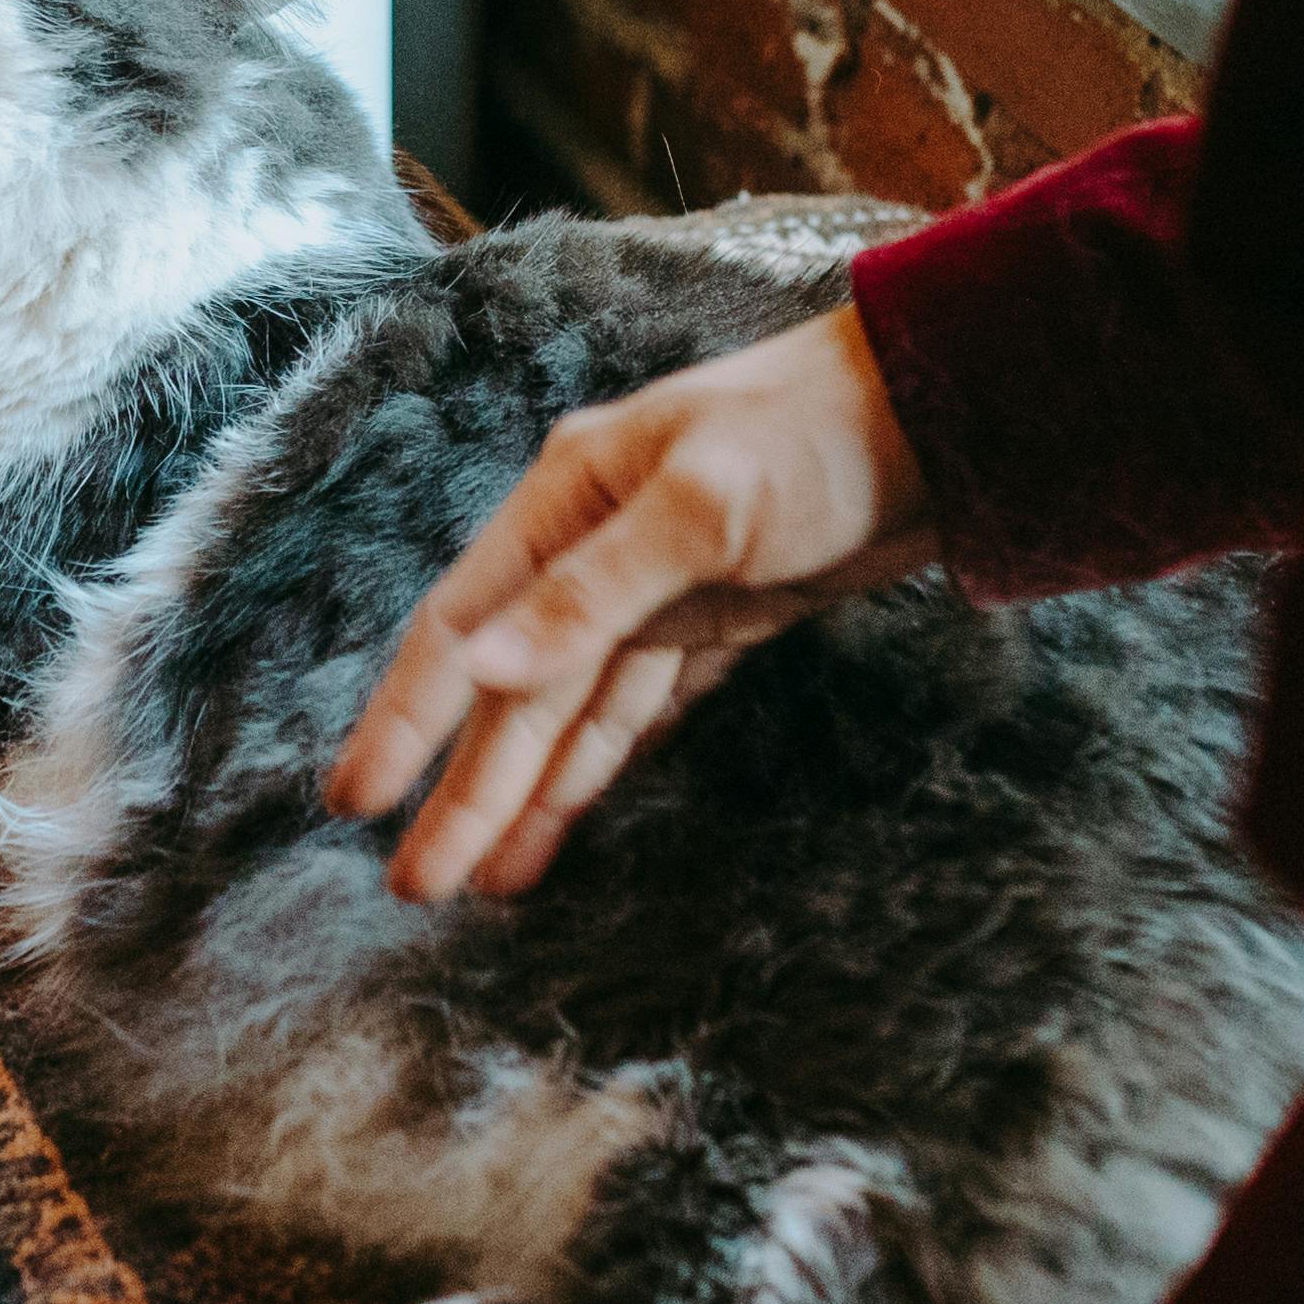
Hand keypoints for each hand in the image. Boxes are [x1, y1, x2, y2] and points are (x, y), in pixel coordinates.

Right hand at [328, 304, 932, 900]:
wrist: (947, 414)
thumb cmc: (818, 434)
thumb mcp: (704, 506)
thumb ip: (592, 594)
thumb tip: (481, 673)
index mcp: (566, 502)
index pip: (461, 629)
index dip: (407, 720)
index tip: (356, 802)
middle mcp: (594, 548)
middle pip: (514, 691)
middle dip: (467, 789)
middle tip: (420, 889)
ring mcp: (656, 587)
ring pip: (572, 712)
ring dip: (526, 792)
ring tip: (480, 882)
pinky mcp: (718, 618)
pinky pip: (640, 709)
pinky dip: (600, 765)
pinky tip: (563, 817)